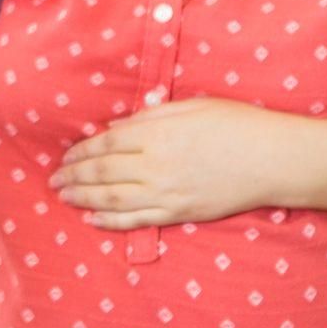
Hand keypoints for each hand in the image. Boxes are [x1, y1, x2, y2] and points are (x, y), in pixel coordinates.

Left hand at [47, 98, 291, 227]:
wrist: (272, 159)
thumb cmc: (235, 124)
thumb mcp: (191, 106)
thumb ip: (150, 115)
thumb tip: (116, 126)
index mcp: (156, 133)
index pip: (105, 144)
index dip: (80, 152)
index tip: (65, 156)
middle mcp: (154, 165)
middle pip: (102, 173)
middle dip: (74, 176)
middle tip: (54, 179)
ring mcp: (166, 193)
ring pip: (112, 199)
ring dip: (83, 198)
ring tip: (63, 197)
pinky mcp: (178, 213)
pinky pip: (136, 220)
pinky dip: (109, 221)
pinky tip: (91, 219)